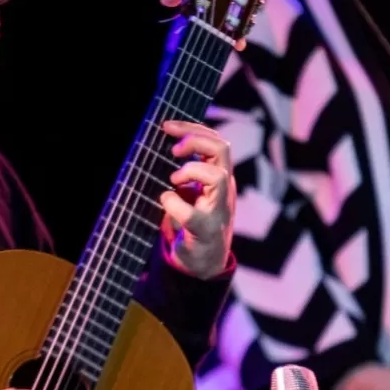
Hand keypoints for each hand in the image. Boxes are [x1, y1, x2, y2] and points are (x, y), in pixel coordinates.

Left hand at [158, 120, 234, 278]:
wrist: (204, 262)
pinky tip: (166, 202)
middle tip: (173, 149)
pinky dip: (173, 204)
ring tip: (174, 179)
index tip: (167, 126)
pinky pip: (191, 214)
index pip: (216, 141)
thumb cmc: (194, 222)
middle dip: (195, 140)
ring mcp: (219, 210)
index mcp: (221, 176)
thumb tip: (165, 146)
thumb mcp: (193, 191)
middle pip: (223, 149)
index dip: (193, 128)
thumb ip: (187, 171)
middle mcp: (225, 190)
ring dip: (191, 171)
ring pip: (219, 177)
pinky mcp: (207, 231)